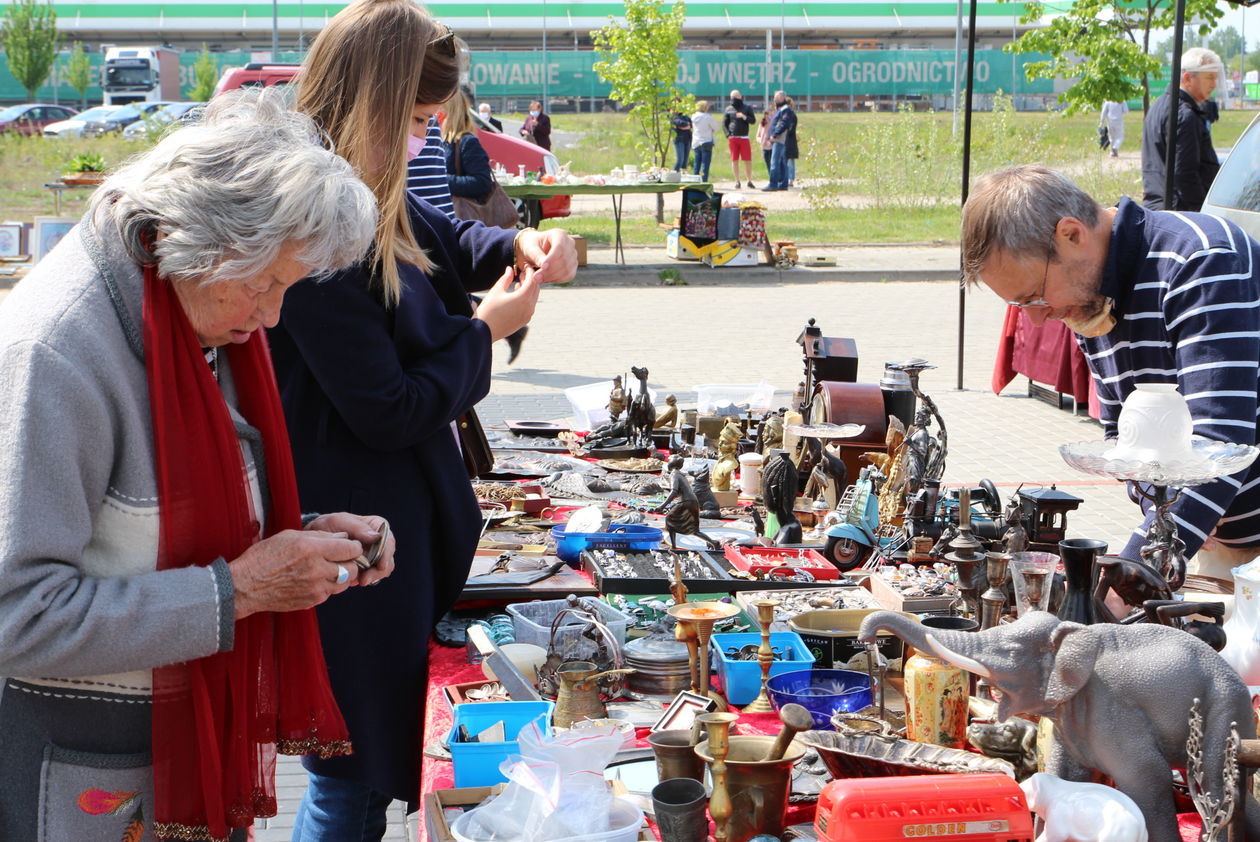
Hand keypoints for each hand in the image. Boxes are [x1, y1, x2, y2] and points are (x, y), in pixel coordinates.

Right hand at [229, 529, 367, 618]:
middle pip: (352, 568)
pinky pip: (330, 593)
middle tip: (341, 558)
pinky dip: (328, 586)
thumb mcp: (290, 536)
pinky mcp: (311, 601)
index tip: (349, 545)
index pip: (351, 549)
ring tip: (327, 569)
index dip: (354, 546)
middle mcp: (317, 570)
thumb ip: (320, 535)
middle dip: (350, 562)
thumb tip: (343, 536)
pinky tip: (314, 580)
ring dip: (341, 576)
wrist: (245, 586)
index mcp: (312, 549)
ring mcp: (315, 588)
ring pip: (344, 583)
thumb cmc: (264, 557)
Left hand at [305, 512, 395, 586]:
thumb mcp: (339, 521)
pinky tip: (354, 581)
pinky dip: (366, 579)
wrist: (315, 541)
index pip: (388, 540)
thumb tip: (376, 536)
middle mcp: (378, 541)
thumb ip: (357, 528)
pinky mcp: (366, 567)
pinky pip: (372, 576)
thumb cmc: (328, 526)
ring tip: (360, 581)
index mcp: (376, 526)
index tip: (380, 565)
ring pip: (382, 569)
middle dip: (379, 570)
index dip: (386, 553)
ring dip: (373, 577)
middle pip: (388, 557)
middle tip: (365, 579)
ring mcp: (373, 555)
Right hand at [473, 264, 541, 341]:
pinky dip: (527, 298)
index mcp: (523, 298)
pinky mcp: (524, 321)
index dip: (530, 271)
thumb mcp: (496, 290)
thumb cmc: (488, 309)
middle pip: (535, 289)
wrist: (484, 331)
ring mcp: (528, 315)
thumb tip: (510, 269)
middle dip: (531, 279)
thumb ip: (506, 278)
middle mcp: (529, 307)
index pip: (532, 280)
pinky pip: (530, 306)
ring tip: (519, 282)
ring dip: (529, 289)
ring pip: (533, 298)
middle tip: (522, 273)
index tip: (525, 266)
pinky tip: (517, 294)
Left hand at [514, 228, 577, 285]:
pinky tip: (546, 279)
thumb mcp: (530, 248)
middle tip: (536, 277)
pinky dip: (557, 280)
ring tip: (538, 279)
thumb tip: (544, 266)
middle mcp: (569, 243)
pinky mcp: (573, 266)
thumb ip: (537, 256)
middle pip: (564, 259)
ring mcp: (573, 255)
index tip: (542, 267)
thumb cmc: (532, 246)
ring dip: (552, 277)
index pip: (560, 247)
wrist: (535, 250)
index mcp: (559, 234)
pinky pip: (569, 276)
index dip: (552, 258)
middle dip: (550, 271)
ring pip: (567, 269)